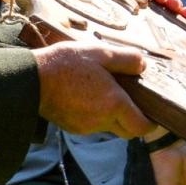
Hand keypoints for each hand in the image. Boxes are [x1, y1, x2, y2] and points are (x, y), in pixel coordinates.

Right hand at [34, 41, 150, 138]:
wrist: (32, 80)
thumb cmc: (66, 64)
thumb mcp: (100, 53)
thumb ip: (126, 59)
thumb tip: (143, 65)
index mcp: (114, 104)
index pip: (141, 127)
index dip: (150, 123)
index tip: (153, 114)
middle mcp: (102, 121)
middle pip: (128, 131)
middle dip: (134, 121)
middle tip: (133, 103)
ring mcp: (86, 127)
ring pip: (110, 127)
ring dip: (114, 116)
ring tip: (107, 93)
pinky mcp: (73, 128)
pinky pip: (93, 125)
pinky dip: (97, 116)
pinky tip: (88, 97)